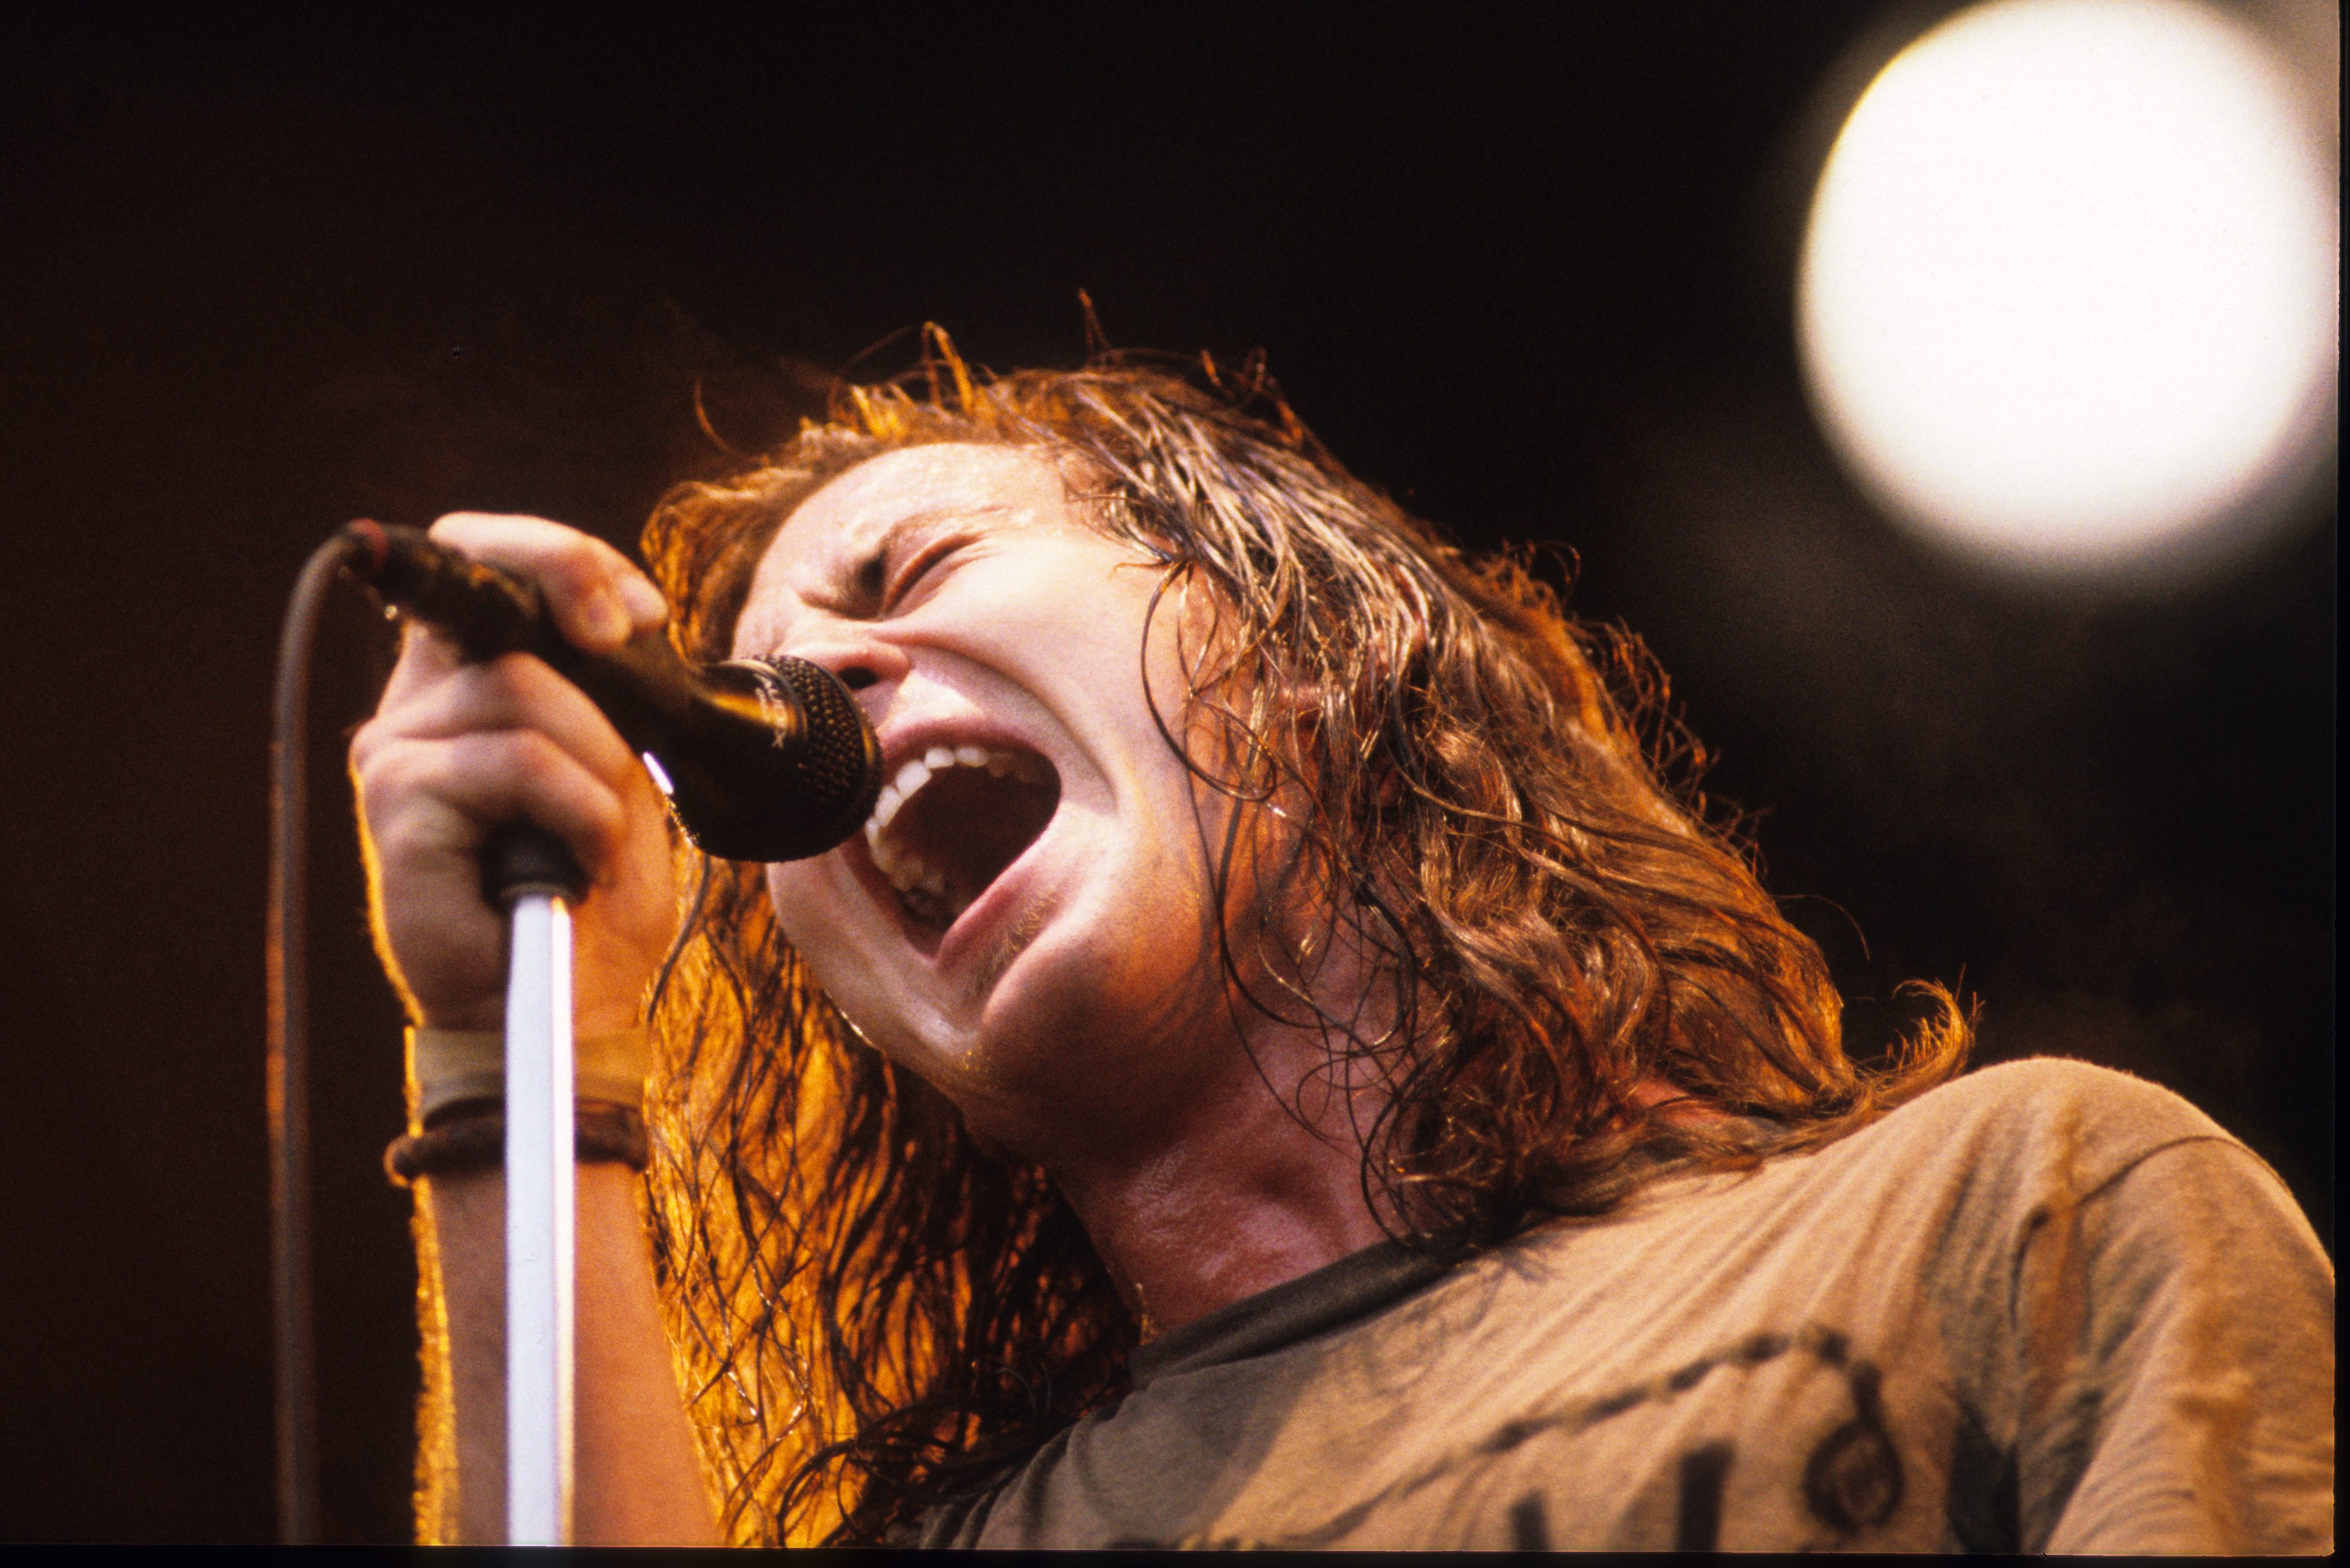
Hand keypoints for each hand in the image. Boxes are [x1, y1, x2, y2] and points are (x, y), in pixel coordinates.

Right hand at [351, 513, 680, 1034]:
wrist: (571, 998)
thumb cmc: (591, 887)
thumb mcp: (617, 766)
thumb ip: (594, 691)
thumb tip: (598, 620)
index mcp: (463, 679)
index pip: (476, 556)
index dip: (555, 556)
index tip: (636, 614)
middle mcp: (416, 706)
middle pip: (499, 612)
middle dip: (598, 663)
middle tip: (638, 744)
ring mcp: (397, 753)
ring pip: (520, 693)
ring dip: (597, 765)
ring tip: (598, 836)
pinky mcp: (398, 807)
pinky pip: (513, 764)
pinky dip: (576, 810)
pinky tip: (578, 858)